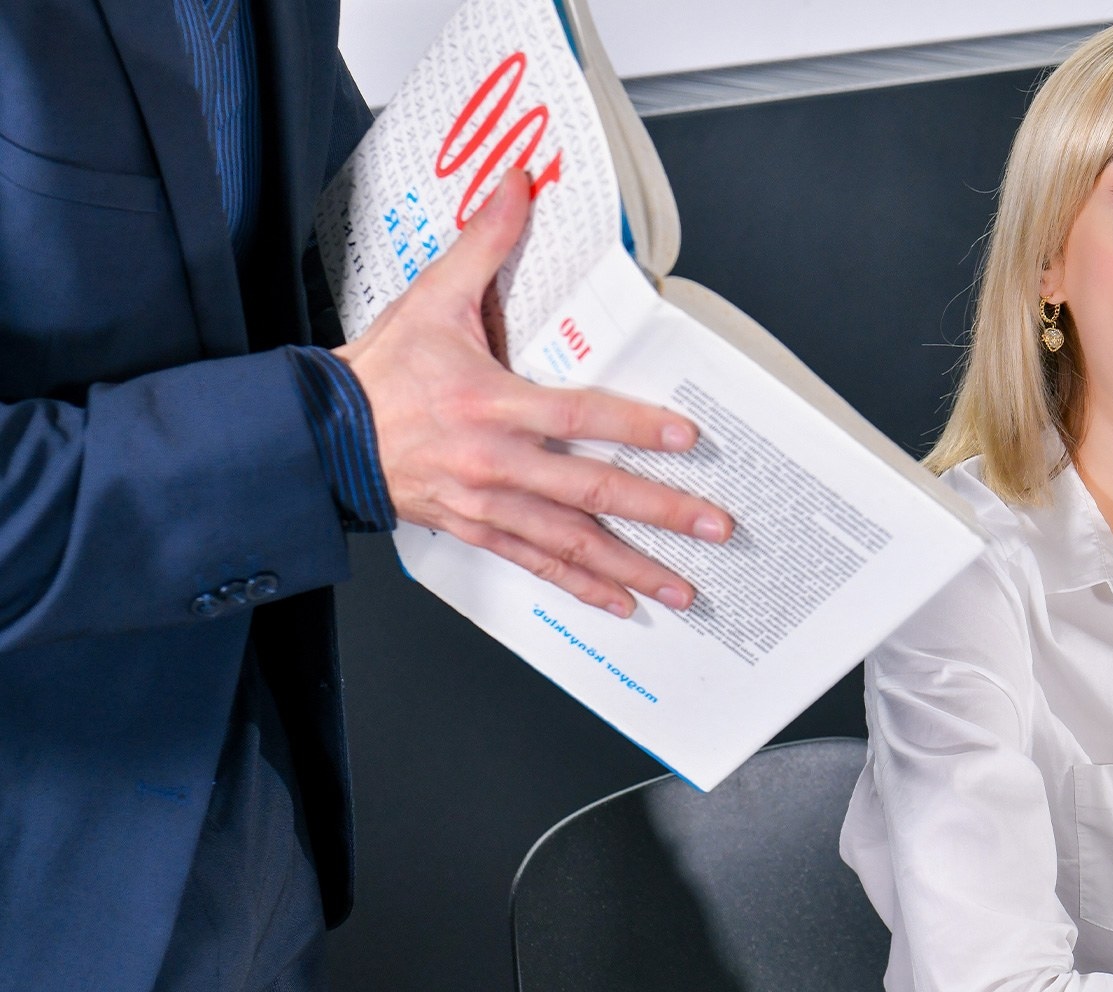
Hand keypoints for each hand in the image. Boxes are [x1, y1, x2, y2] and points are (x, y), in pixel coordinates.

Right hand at [333, 170, 731, 617]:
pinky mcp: (474, 529)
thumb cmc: (379, 372)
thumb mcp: (433, 297)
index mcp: (489, 404)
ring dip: (631, 567)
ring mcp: (485, 504)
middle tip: (714, 527)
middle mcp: (493, 462)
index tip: (684, 439)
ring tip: (681, 588)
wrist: (316, 434)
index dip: (632, 428)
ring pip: (570, 543)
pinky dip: (580, 586)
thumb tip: (520, 184)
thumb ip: (485, 242)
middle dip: (659, 512)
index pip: (576, 417)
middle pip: (589, 493)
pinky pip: (536, 564)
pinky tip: (620, 602)